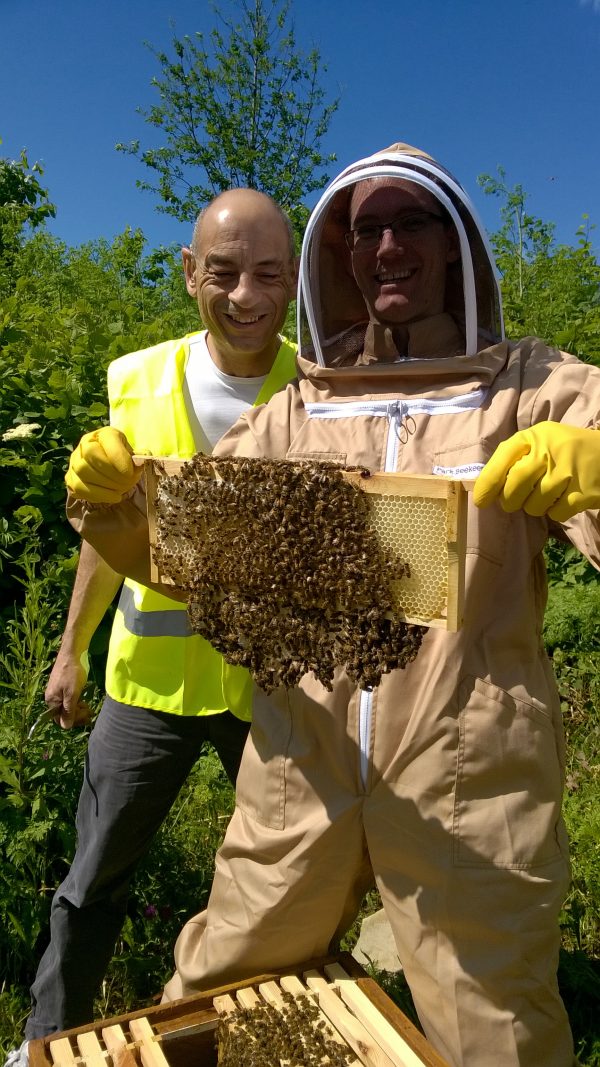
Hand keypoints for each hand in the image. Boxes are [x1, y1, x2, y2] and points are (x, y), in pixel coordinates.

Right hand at [44, 649, 91, 728]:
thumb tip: (66, 727)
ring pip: (67, 706)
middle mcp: (52, 698)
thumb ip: (69, 711)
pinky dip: (76, 700)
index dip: (74, 720)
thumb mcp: (72, 694)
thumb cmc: (72, 673)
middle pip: (63, 713)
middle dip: (77, 715)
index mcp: (51, 701)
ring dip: (78, 708)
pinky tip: (83, 698)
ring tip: (87, 705)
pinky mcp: (62, 685)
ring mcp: (57, 691)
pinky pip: (68, 698)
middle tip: (89, 711)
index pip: (61, 720)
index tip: (86, 715)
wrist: (72, 652)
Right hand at [66, 427, 141, 503]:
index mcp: (103, 434)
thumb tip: (143, 458)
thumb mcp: (132, 453)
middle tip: (128, 482)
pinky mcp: (70, 478)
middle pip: (92, 456)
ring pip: (84, 473)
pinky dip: (98, 496)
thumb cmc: (123, 459)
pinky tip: (112, 496)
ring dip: (106, 486)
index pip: (107, 439)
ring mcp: (74, 461)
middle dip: (113, 474)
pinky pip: (79, 488)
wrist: (107, 468)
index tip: (131, 472)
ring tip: (121, 490)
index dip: (119, 457)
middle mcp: (85, 444)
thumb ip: (138, 456)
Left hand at [474, 421, 599, 521]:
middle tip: (512, 502)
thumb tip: (484, 486)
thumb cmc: (564, 449)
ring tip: (545, 495)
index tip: (480, 500)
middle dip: (508, 501)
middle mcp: (550, 451)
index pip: (503, 458)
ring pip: (533, 505)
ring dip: (534, 507)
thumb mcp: (540, 441)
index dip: (487, 483)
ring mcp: (569, 472)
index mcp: (535, 436)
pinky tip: (563, 498)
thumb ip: (514, 458)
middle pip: (515, 486)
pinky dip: (555, 512)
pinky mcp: (583, 492)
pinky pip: (555, 514)